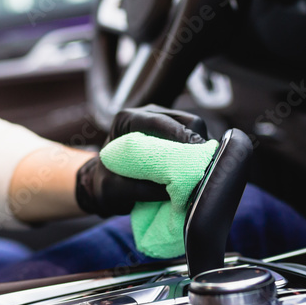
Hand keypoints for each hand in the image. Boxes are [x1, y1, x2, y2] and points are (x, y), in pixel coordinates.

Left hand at [75, 105, 207, 216]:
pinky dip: (199, 154)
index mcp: (127, 119)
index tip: (195, 153)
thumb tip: (171, 190)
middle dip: (195, 144)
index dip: (180, 136)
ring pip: (196, 129)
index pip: (159, 121)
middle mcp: (148, 114)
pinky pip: (196, 139)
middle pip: (186, 122)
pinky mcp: (176, 134)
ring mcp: (164, 122)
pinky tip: (196, 169)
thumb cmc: (105, 184)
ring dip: (200, 150)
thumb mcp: (112, 190)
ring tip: (198, 170)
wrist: (105, 184)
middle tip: (200, 167)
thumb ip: (136, 189)